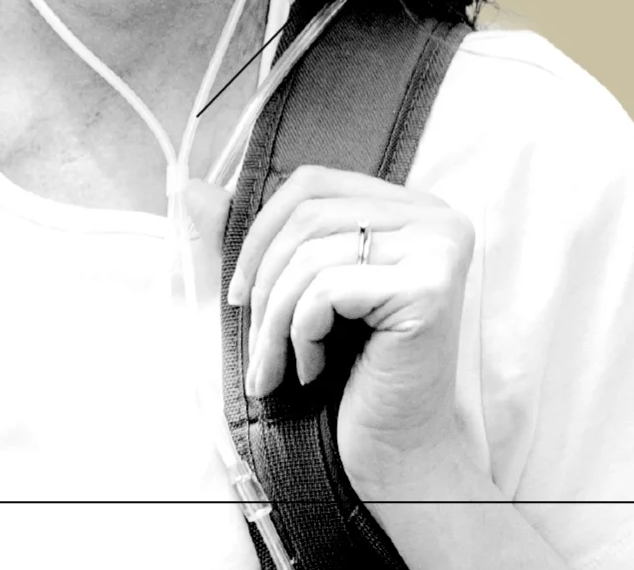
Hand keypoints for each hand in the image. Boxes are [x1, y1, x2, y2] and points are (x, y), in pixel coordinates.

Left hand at [225, 165, 476, 500]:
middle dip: (264, 284)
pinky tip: (311, 371)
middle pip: (308, 217)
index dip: (261, 231)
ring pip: (310, 256)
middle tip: (255, 343)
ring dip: (275, 322)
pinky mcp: (430, 287)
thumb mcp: (295, 295)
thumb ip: (250, 240)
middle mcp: (436, 219)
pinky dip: (300, 336)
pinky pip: (326, 290)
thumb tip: (193, 190)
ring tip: (275, 367)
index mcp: (410, 208)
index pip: (314, 183)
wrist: (396, 449)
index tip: (239, 292)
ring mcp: (439, 249)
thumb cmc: (349, 373)